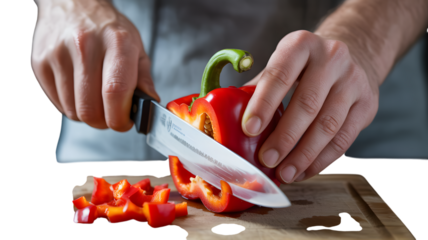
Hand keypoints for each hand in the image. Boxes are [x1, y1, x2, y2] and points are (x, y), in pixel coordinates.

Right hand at [31, 0, 159, 130]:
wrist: (74, 4)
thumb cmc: (109, 30)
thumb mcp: (136, 48)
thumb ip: (144, 80)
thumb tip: (148, 108)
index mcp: (116, 42)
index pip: (115, 92)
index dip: (120, 118)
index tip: (124, 122)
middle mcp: (85, 46)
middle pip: (91, 109)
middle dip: (104, 122)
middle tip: (110, 114)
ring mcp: (57, 54)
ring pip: (72, 111)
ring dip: (86, 114)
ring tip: (94, 98)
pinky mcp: (39, 63)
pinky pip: (56, 104)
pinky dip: (70, 106)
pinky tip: (78, 90)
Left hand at [241, 30, 379, 182]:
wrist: (352, 56)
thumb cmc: (305, 67)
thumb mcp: (282, 64)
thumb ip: (259, 88)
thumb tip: (228, 119)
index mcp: (301, 45)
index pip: (279, 75)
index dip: (263, 104)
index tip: (248, 129)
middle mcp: (332, 58)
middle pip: (307, 104)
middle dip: (285, 137)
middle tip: (267, 159)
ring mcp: (353, 81)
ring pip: (328, 126)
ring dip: (304, 155)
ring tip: (285, 173)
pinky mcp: (367, 104)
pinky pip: (344, 139)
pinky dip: (322, 160)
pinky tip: (304, 170)